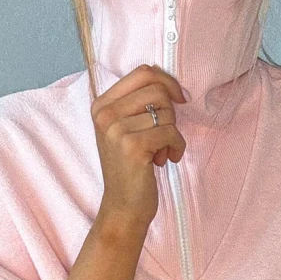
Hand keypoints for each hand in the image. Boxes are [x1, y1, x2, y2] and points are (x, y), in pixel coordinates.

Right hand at [91, 64, 187, 227]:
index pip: (142, 72)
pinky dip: (177, 147)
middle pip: (157, 90)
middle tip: (162, 135)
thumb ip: (140, 103)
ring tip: (160, 151)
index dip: (168, 82)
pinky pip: (171, 132)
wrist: (123, 207)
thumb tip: (171, 83)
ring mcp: (116, 130)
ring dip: (172, 133)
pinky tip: (166, 159)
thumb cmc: (131, 167)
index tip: (179, 99)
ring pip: (166, 112)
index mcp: (102, 105)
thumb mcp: (127, 129)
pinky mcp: (132, 146)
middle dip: (170, 113)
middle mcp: (105, 114)